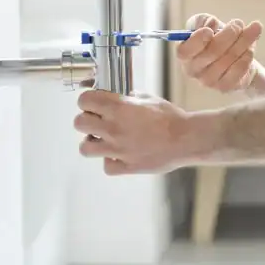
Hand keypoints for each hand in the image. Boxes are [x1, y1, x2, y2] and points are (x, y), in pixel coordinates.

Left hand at [75, 89, 203, 174]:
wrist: (186, 139)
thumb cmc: (171, 118)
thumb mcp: (148, 98)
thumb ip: (129, 98)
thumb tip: (119, 97)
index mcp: (119, 108)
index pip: (84, 100)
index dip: (87, 101)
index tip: (93, 103)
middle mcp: (114, 128)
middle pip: (78, 123)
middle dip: (86, 120)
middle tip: (97, 121)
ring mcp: (118, 149)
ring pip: (85, 148)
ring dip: (92, 142)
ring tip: (103, 140)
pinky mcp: (126, 166)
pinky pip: (107, 166)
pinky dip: (111, 162)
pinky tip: (119, 156)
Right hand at [177, 13, 262, 92]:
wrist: (234, 56)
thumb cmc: (216, 37)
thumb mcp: (206, 23)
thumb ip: (204, 20)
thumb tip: (211, 24)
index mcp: (185, 54)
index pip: (184, 52)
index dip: (197, 40)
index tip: (209, 30)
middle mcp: (193, 70)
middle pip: (211, 53)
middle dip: (229, 34)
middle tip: (238, 23)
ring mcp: (209, 81)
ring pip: (228, 59)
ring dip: (243, 41)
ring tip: (254, 28)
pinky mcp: (225, 86)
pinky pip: (238, 70)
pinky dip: (246, 57)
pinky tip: (250, 48)